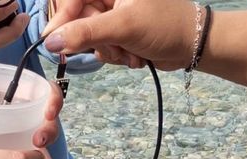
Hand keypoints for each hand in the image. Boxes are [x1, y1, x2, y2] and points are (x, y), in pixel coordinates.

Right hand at [44, 0, 198, 69]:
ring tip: (131, 52)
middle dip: (97, 41)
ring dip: (110, 52)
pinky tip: (135, 55)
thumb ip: (86, 33)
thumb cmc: (165, 26)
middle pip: (81, 20)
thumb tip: (52, 41)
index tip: (52, 41)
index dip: (62, 20)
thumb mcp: (123, 27)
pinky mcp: (120, 31)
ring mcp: (115, 14)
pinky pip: (104, 47)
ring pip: (92, 38)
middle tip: (116, 47)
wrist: (193, 45)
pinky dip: (117, 56)